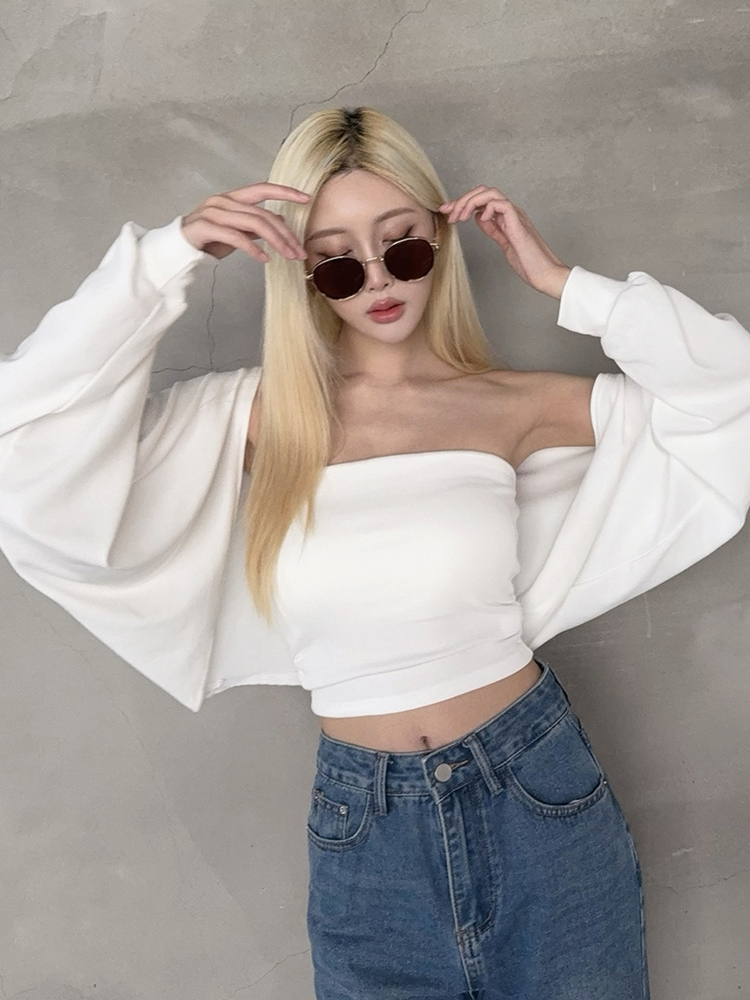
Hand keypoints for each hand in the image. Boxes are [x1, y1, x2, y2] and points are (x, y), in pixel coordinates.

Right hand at [181, 183, 310, 261]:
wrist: (177, 249)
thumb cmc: (207, 239)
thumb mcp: (236, 232)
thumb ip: (255, 226)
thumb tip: (280, 222)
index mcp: (232, 198)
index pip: (263, 189)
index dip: (285, 192)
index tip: (306, 198)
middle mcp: (224, 201)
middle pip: (263, 214)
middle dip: (285, 234)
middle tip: (300, 252)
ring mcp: (214, 213)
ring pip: (253, 224)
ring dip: (276, 242)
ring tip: (288, 256)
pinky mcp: (206, 228)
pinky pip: (236, 238)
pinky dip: (253, 249)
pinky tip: (265, 259)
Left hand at [437, 186, 570, 297]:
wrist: (546, 274)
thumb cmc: (529, 263)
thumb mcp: (504, 243)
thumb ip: (493, 229)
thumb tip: (478, 218)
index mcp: (507, 217)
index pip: (482, 200)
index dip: (462, 203)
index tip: (446, 211)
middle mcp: (511, 213)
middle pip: (484, 191)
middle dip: (462, 200)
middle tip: (448, 213)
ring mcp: (516, 216)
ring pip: (491, 193)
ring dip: (470, 202)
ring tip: (460, 217)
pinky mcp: (518, 224)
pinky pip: (502, 204)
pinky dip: (487, 208)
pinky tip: (480, 219)